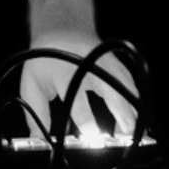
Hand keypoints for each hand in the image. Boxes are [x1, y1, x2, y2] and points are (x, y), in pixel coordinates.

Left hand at [20, 30, 137, 138]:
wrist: (62, 28)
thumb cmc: (45, 58)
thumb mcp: (32, 82)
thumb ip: (36, 112)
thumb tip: (38, 140)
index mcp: (66, 74)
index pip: (79, 102)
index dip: (88, 122)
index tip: (95, 138)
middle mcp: (91, 68)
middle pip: (113, 94)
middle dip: (122, 118)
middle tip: (124, 140)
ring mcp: (107, 65)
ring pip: (128, 91)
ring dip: (133, 114)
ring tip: (131, 136)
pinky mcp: (118, 66)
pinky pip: (132, 87)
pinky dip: (136, 105)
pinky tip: (135, 123)